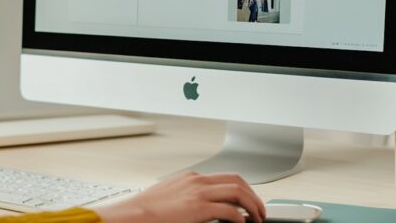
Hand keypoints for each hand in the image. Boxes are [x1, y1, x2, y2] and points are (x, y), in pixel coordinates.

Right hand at [93, 171, 265, 222]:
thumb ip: (187, 195)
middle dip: (253, 196)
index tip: (248, 200)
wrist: (135, 214)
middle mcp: (198, 180)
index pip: (226, 177)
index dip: (243, 189)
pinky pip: (230, 211)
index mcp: (192, 177)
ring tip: (257, 218)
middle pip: (237, 181)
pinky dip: (241, 218)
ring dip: (253, 206)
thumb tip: (198, 206)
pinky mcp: (199, 207)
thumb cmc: (148, 209)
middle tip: (259, 210)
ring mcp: (199, 192)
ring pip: (238, 192)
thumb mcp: (170, 195)